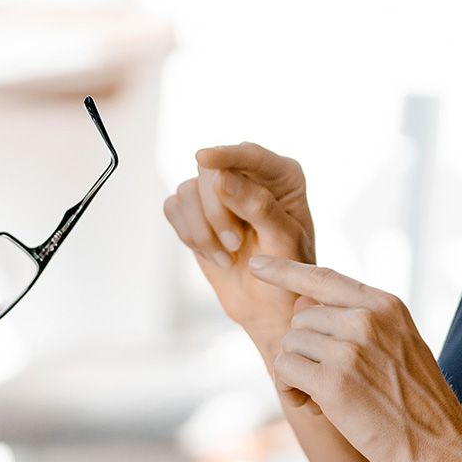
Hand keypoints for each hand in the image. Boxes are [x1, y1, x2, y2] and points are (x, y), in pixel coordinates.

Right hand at [162, 143, 316, 346]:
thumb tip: (223, 177)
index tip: (204, 158)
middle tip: (235, 246)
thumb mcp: (282, 242)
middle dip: (217, 213)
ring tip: (227, 256)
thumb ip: (258, 207)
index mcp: (282, 176)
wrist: (268, 306)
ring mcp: (219, 192)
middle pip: (211, 171)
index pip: (250, 154)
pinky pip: (174, 207)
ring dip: (202, 230)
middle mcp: (249, 176)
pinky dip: (187, 233)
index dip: (226, 154)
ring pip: (188, 190)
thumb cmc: (288, 275)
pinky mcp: (195, 210)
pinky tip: (212, 253)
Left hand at [249, 256, 461, 461]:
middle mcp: (368, 319)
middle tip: (324, 381)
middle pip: (301, 318)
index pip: (324, 278)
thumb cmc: (416, 402)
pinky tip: (311, 405)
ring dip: (295, 372)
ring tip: (322, 398)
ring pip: (290, 343)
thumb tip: (300, 307)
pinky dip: (289, 388)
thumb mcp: (398, 344)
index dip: (286, 269)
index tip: (257, 264)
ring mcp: (351, 348)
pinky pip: (284, 369)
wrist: (441, 448)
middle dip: (304, 350)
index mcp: (386, 305)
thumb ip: (356, 321)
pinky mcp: (334, 381)